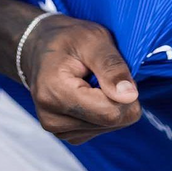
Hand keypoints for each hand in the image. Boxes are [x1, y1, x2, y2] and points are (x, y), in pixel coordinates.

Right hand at [20, 14, 140, 144]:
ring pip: (108, 127)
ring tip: (91, 79)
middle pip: (111, 122)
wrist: (40, 45)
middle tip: (101, 71)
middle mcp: (52, 118)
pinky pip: (99, 129)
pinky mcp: (64, 133)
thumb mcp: (93, 38)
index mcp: (55, 92)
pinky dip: (102, 110)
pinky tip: (89, 91)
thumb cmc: (67, 37)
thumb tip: (130, 96)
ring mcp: (57, 129)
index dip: (125, 92)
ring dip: (109, 102)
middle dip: (117, 97)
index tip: (116, 69)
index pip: (109, 113)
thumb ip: (111, 66)